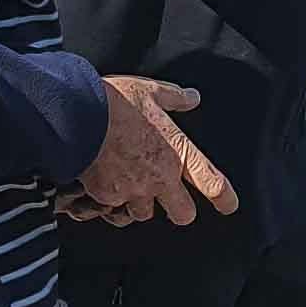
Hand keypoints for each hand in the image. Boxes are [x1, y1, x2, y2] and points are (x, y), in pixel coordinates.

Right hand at [75, 73, 236, 226]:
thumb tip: (192, 97)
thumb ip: (175, 98)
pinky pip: (113, 207)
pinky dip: (111, 198)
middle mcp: (159, 178)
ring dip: (140, 203)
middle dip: (178, 210)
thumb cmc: (116, 101)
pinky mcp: (107, 197)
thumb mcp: (151, 91)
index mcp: (176, 152)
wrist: (77, 114)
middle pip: (182, 215)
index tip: (229, 205)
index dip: (225, 198)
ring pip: (144, 213)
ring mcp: (133, 191)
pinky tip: (105, 181)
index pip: (212, 182)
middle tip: (170, 199)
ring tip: (129, 183)